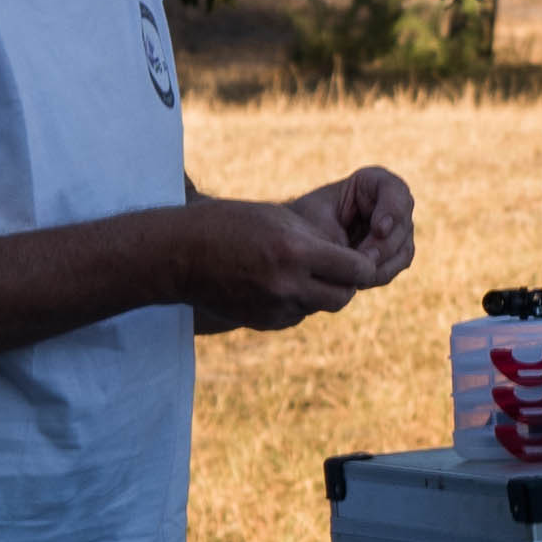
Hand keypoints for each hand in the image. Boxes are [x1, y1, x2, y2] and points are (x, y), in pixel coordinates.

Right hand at [185, 186, 397, 334]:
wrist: (178, 255)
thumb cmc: (229, 224)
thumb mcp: (279, 219)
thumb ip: (318, 240)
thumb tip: (355, 257)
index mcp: (295, 252)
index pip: (357, 269)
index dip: (363, 264)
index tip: (359, 256)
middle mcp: (288, 285)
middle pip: (344, 296)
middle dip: (346, 283)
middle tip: (338, 267)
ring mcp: (274, 308)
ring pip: (319, 307)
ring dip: (321, 293)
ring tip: (304, 271)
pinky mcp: (262, 322)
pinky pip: (296, 315)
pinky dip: (297, 302)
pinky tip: (278, 283)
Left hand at [299, 165, 419, 293]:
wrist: (299, 242)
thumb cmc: (304, 223)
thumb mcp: (316, 219)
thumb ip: (342, 233)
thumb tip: (368, 262)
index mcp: (372, 182)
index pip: (395, 190)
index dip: (393, 209)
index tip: (379, 229)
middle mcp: (390, 203)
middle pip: (402, 224)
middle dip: (383, 246)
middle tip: (364, 262)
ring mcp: (396, 229)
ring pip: (403, 248)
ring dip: (382, 264)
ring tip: (358, 276)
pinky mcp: (395, 252)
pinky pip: (397, 265)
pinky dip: (380, 274)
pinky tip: (359, 280)